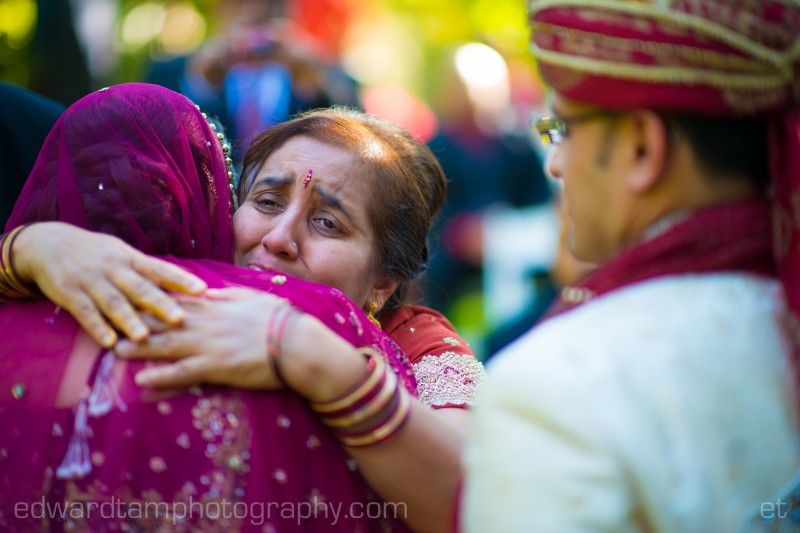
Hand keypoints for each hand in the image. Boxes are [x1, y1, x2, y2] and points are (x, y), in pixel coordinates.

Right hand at [12, 222, 206, 346]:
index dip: (182, 279)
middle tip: (181, 319)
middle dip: (161, 304)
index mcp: (130, 258)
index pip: (160, 269)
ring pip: (113, 302)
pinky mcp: (69, 293)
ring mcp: (91, 280)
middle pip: (140, 288)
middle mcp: (114, 268)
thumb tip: (185, 285)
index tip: (203, 290)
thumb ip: (148, 271)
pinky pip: (84, 312)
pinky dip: (97, 327)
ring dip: (129, 320)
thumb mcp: (123, 254)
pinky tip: (109, 341)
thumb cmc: (97, 254)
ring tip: (144, 337)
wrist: (48, 243)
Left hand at [115, 287, 292, 389]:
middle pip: (163, 322)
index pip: (175, 301)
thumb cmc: (280, 320)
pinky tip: (142, 380)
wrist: (297, 344)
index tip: (129, 297)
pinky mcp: (216, 367)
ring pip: (166, 346)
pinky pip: (183, 373)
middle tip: (110, 323)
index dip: (150, 300)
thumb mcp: (250, 298)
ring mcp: (209, 345)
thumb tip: (206, 290)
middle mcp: (206, 323)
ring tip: (115, 351)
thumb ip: (225, 295)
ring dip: (139, 349)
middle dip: (135, 323)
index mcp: (214, 306)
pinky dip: (162, 377)